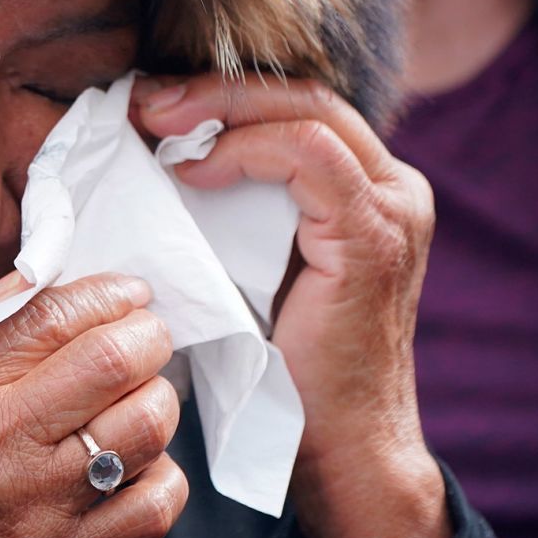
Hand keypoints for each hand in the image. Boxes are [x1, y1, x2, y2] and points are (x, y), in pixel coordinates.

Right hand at [0, 274, 187, 537]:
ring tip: (136, 394)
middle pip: (112, 359)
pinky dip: (160, 475)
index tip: (122, 293)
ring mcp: (35, 508)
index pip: (51, 313)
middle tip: (140, 334)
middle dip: (145, 333)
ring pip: (145, 425)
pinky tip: (132, 465)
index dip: (105, 292)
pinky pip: (154, 508)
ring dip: (155, 396)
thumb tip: (23, 282)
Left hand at [132, 75, 447, 537]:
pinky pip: (308, 157)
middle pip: (301, 96)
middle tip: (142, 100)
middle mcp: (395, 186)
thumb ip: (231, 208)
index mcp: (370, 186)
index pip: (296, 105)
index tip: (149, 102)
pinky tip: (193, 170)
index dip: (221, 92)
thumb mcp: (251, 265)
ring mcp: (394, 207)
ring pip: (306, 112)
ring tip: (156, 123)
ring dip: (220, 109)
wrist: (338, 447)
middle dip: (213, 90)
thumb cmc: (283, 365)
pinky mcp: (376, 234)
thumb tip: (155, 153)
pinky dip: (244, 151)